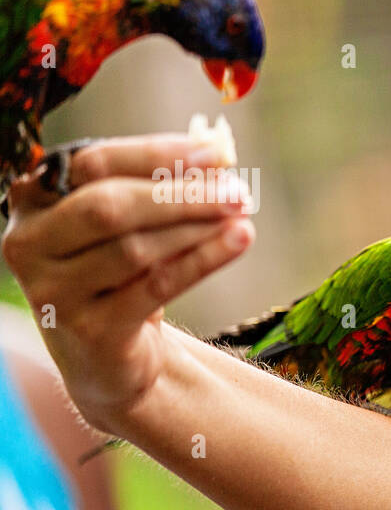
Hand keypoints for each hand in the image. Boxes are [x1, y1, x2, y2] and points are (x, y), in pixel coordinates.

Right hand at [1, 135, 254, 432]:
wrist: (107, 355)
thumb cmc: (118, 274)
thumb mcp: (128, 227)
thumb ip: (158, 187)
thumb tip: (217, 154)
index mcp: (33, 200)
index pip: (95, 162)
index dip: (158, 155)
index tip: (217, 153)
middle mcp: (30, 243)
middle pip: (109, 206)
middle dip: (180, 194)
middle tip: (238, 190)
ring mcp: (54, 291)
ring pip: (135, 248)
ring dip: (196, 228)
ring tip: (241, 216)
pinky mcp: (90, 330)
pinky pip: (156, 287)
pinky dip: (202, 260)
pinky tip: (238, 242)